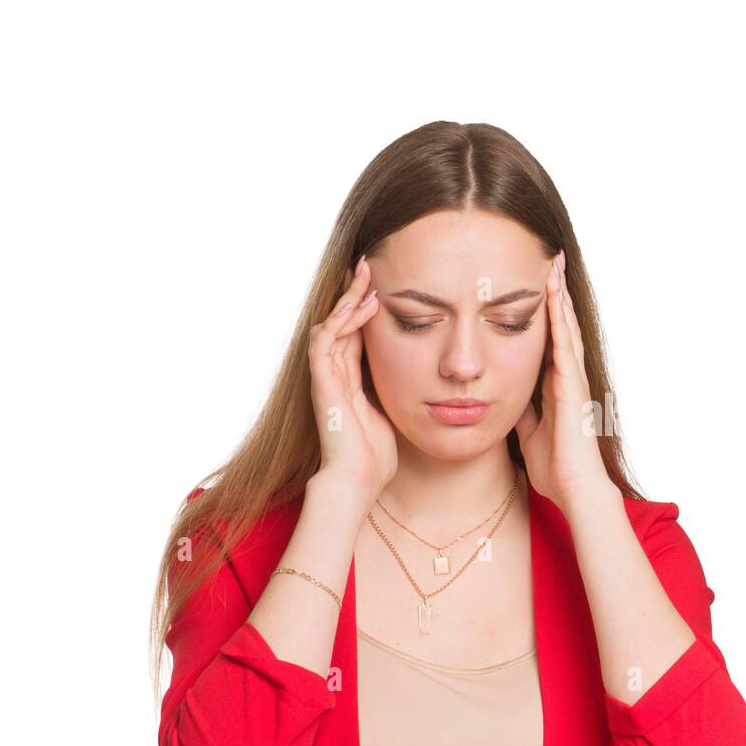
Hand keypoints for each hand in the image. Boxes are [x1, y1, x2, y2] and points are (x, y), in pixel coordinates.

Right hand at [308, 255, 396, 503]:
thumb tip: (423, 380)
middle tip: (368, 265)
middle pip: (340, 321)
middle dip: (353, 293)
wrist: (356, 480)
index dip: (365, 309)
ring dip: (347, 299)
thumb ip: (398, 393)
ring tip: (365, 275)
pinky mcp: (322, 383)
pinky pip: (326, 342)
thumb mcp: (393, 413)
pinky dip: (343, 322)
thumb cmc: (376, 457)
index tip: (381, 286)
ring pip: (331, 324)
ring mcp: (326, 377)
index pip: (355, 333)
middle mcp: (334, 374)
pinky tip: (362, 308)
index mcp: (350, 380)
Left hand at [514, 250, 616, 512]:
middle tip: (548, 259)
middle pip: (560, 326)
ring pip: (566, 328)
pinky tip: (554, 296)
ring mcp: (572, 379)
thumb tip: (503, 394)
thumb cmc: (556, 468)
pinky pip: (564, 345)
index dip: (542, 312)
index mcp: (555, 387)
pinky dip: (560, 319)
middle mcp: (566, 377)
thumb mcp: (527, 431)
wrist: (574, 490)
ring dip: (559, 296)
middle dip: (554, 294)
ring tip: (552, 265)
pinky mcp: (573, 386)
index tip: (532, 285)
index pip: (547, 340)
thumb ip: (522, 410)